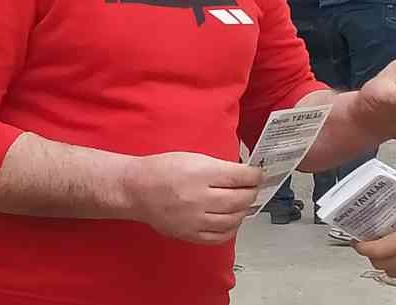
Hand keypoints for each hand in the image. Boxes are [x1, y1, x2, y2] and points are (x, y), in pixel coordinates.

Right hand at [123, 151, 263, 244]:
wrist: (136, 190)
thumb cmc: (163, 169)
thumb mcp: (194, 158)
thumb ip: (219, 167)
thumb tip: (244, 175)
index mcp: (201, 174)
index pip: (241, 177)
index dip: (255, 175)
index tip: (258, 174)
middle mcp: (200, 198)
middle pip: (240, 199)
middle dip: (252, 192)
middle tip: (252, 188)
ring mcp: (195, 220)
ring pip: (233, 219)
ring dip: (243, 211)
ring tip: (242, 204)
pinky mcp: (190, 234)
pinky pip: (219, 237)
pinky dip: (231, 229)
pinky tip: (231, 220)